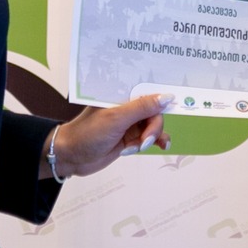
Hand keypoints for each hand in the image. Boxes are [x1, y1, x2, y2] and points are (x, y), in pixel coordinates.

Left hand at [43, 93, 170, 179]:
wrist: (72, 157)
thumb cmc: (88, 133)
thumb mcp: (116, 118)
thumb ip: (142, 108)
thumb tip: (167, 97)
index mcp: (122, 94)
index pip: (148, 91)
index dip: (162, 97)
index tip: (176, 104)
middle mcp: (127, 107)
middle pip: (154, 111)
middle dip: (154, 127)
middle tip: (144, 140)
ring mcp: (129, 123)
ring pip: (154, 126)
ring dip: (152, 137)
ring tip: (140, 147)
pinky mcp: (130, 138)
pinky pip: (150, 137)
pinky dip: (156, 142)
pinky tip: (162, 146)